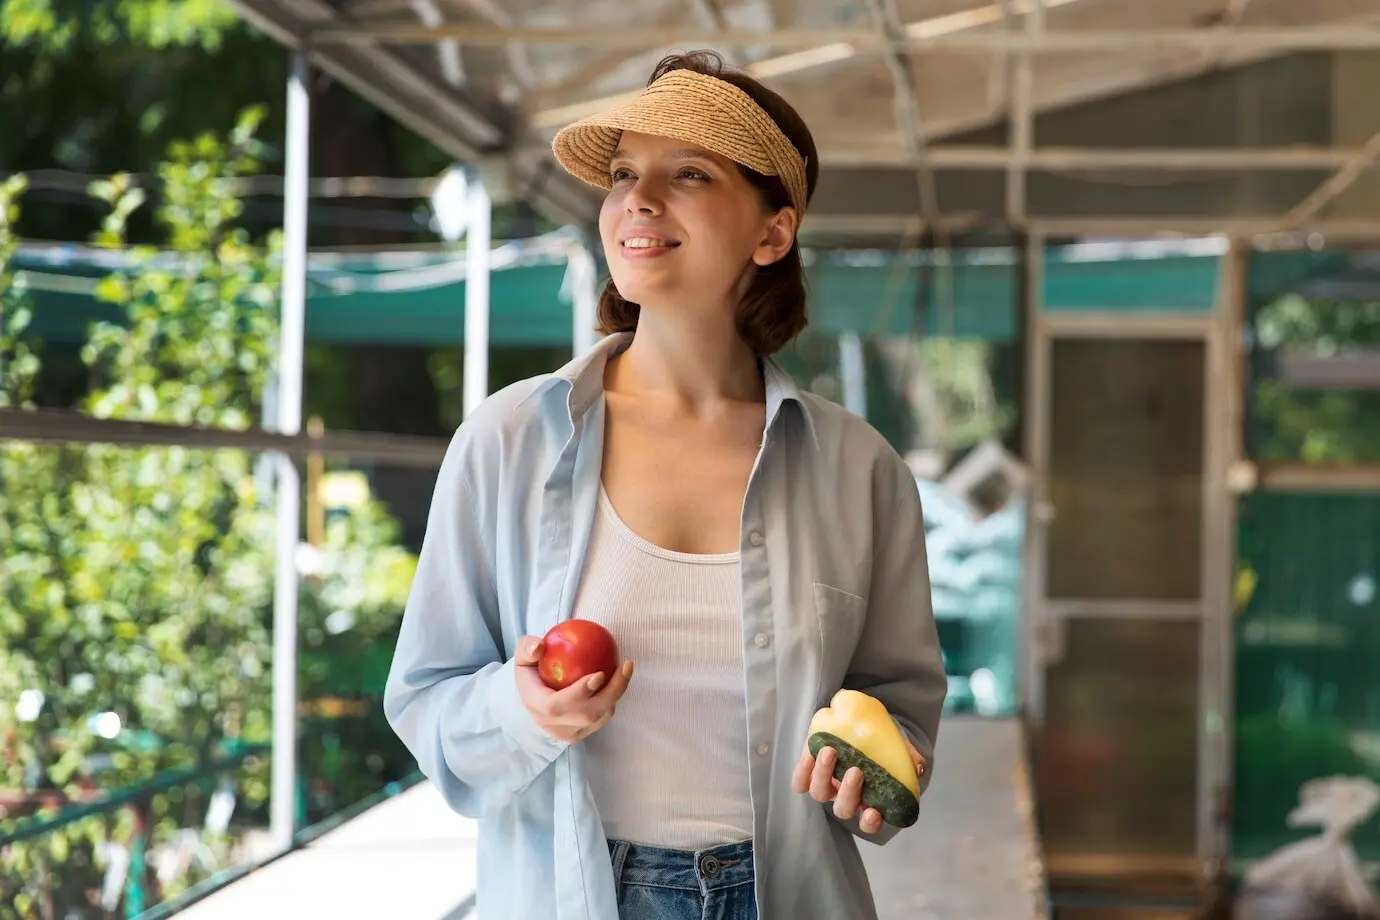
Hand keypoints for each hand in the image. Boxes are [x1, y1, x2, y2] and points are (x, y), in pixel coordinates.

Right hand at [513, 635, 632, 742]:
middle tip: (625, 666)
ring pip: (598, 718)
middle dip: (611, 692)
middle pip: (586, 714)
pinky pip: (601, 720)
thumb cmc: (531, 670)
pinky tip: (619, 679)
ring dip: (616, 694)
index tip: (600, 674)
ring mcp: (566, 733)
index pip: (556, 706)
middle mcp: (551, 725)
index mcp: (535, 705)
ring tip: (625, 669)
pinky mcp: (578, 735)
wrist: (531, 697)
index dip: (580, 693)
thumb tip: (539, 647)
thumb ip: (527, 648)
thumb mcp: (522, 655)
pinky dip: (611, 700)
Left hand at [791, 737, 925, 834]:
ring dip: (824, 776)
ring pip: (820, 794)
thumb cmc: (880, 743)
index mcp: (869, 800)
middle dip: (849, 793)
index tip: (873, 811)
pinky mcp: (809, 773)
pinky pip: (800, 782)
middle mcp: (846, 798)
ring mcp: (827, 786)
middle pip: (843, 809)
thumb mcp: (898, 748)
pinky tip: (810, 756)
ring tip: (830, 752)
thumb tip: (917, 767)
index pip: (870, 822)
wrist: (856, 725)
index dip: (870, 822)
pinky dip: (802, 772)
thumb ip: (908, 758)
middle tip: (856, 771)